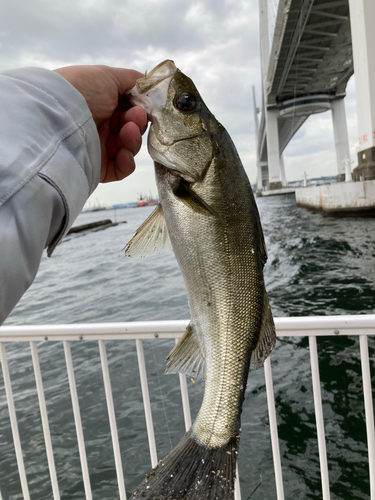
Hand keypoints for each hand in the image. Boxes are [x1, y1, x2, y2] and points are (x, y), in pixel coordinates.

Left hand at [53, 65, 147, 182]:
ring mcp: (100, 147)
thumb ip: (133, 81)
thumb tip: (149, 87)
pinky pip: (122, 168)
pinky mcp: (99, 168)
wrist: (58, 117)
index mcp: (102, 104)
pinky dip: (127, 161)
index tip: (143, 106)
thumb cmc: (82, 90)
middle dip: (137, 123)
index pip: (129, 110)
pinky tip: (123, 152)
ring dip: (133, 140)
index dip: (140, 109)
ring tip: (127, 131)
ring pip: (130, 148)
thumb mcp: (108, 76)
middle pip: (132, 129)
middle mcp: (100, 125)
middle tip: (134, 117)